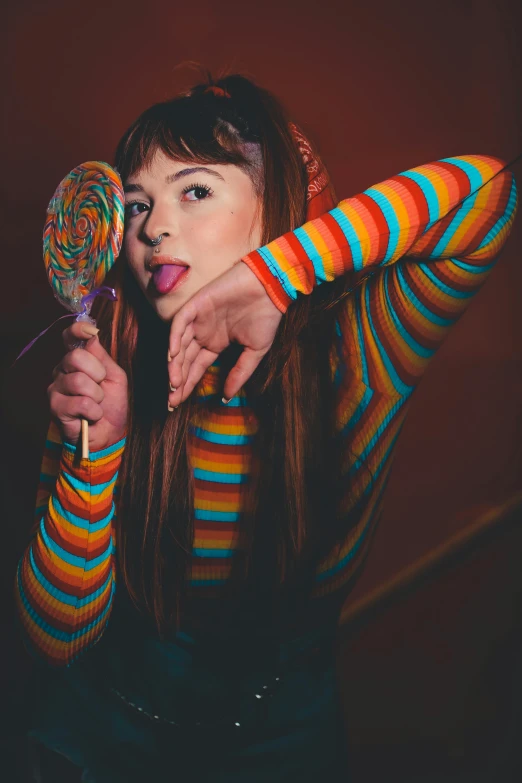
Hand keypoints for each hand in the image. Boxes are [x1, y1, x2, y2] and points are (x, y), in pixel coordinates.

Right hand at [48, 321, 128, 451]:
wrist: (109, 434)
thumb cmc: (112, 405)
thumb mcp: (115, 377)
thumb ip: (103, 357)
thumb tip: (92, 336)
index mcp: (77, 360)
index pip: (70, 338)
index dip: (77, 330)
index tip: (90, 329)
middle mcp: (62, 370)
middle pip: (75, 357)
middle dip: (97, 374)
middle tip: (101, 387)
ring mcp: (56, 388)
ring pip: (78, 381)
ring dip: (97, 396)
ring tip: (97, 404)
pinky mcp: (55, 407)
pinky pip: (80, 402)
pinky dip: (94, 411)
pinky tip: (92, 415)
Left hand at [168, 261, 282, 404]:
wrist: (271, 289)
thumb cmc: (266, 317)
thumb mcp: (255, 352)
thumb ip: (240, 373)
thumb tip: (226, 397)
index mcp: (215, 344)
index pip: (195, 368)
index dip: (187, 385)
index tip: (178, 404)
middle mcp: (203, 334)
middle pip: (184, 361)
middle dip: (177, 381)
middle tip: (171, 401)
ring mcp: (198, 320)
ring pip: (179, 345)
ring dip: (175, 364)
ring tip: (174, 383)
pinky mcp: (197, 304)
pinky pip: (180, 323)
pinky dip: (175, 338)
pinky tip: (173, 355)